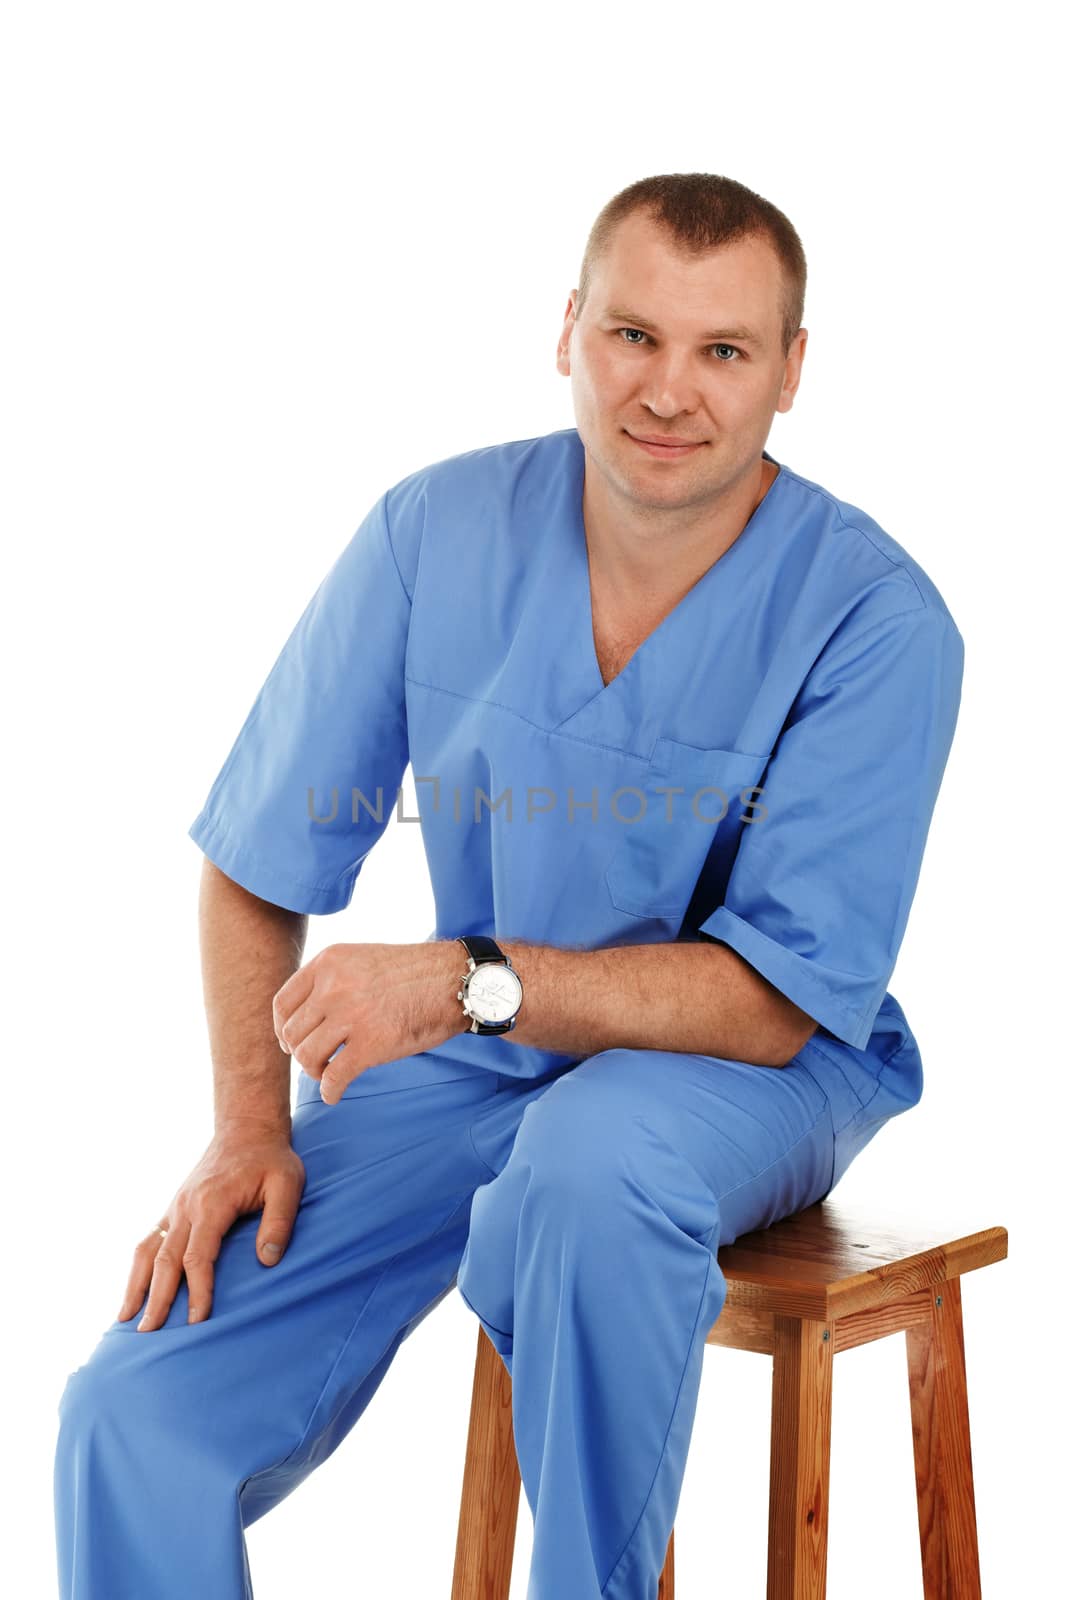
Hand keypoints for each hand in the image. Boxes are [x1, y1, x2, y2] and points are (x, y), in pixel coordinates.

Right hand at [117, 1123, 305, 1331]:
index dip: (197, 1289)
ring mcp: (176, 1207)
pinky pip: (149, 1239)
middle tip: (148, 1334)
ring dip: (135, 1285)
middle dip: (156, 1299)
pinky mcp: (174, 1208)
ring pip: (147, 1250)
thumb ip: (279, 1221)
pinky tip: (133, 1290)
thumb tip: (267, 1260)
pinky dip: (137, 1267)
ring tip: (125, 1319)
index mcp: (211, 1203)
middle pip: (165, 1259)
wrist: (247, 1128)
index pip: (198, 1255)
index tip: (197, 1321)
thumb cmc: (271, 1159)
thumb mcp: (287, 1183)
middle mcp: (186, 1207)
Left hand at [272, 940, 461, 1104]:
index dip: (283, 1029)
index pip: (283, 1003)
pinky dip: (331, 1091)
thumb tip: (303, 1019)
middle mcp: (334, 986)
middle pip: (292, 1034)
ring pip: (307, 1057)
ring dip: (315, 1072)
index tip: (291, 1042)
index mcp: (329, 962)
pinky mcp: (371, 1045)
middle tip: (316, 1061)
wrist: (455, 982)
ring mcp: (351, 1015)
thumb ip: (331, 980)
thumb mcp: (362, 960)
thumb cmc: (414, 975)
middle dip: (301, 1053)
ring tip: (329, 1073)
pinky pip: (334, 1078)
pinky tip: (335, 1094)